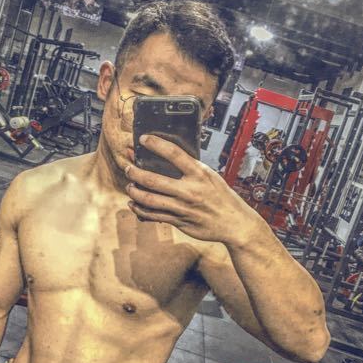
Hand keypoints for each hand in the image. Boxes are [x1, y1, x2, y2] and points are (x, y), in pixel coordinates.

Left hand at [125, 134, 262, 244]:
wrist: (235, 223)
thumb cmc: (222, 197)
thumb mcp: (211, 176)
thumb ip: (191, 169)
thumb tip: (168, 159)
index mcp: (200, 173)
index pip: (174, 154)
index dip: (156, 144)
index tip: (143, 139)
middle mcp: (190, 190)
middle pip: (153, 179)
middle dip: (134, 172)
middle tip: (127, 168)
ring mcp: (183, 207)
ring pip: (149, 199)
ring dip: (134, 191)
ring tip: (129, 186)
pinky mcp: (179, 221)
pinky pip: (153, 215)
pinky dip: (140, 209)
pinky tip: (134, 204)